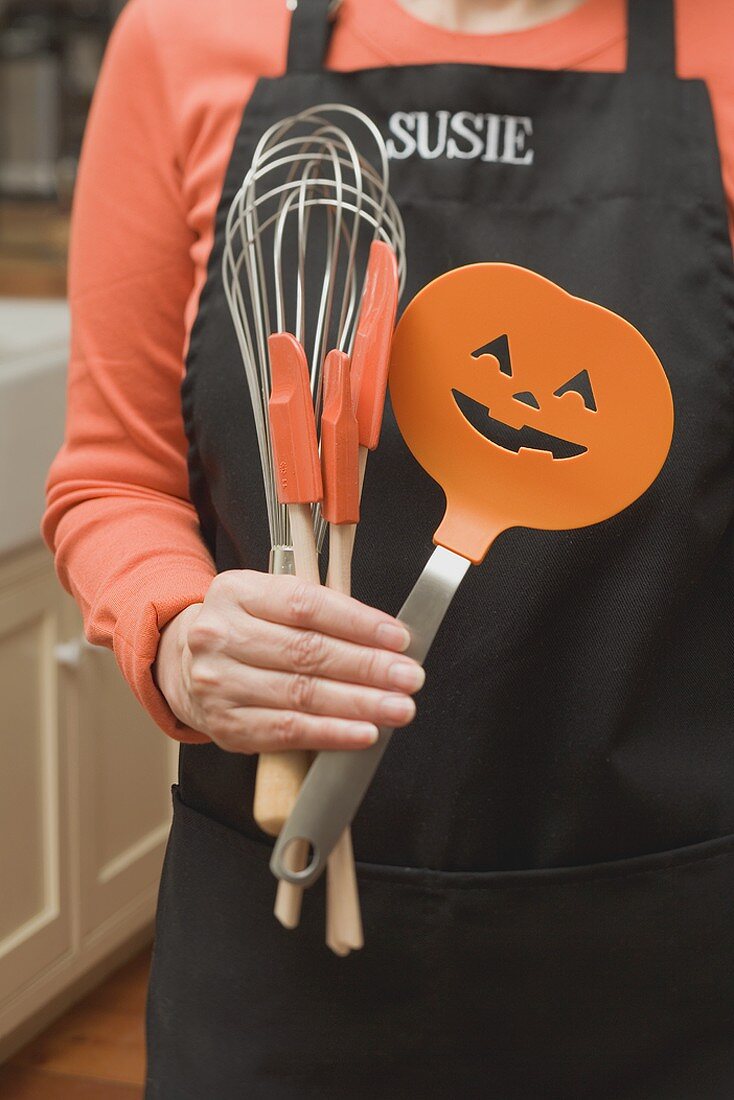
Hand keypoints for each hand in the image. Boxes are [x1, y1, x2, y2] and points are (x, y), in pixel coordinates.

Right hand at [153, 570, 423, 753]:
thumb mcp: (269, 602)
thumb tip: (388, 640)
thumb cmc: (245, 631)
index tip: (399, 638)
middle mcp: (219, 634)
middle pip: (307, 652)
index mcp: (236, 592)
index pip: (305, 604)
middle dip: (368, 666)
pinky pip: (289, 731)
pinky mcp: (225, 724)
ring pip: (301, 694)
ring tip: (399, 707)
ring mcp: (218, 682)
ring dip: (359, 703)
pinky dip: (332, 733)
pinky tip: (364, 732)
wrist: (183, 666)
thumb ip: (320, 612)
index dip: (357, 622)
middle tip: (409, 677)